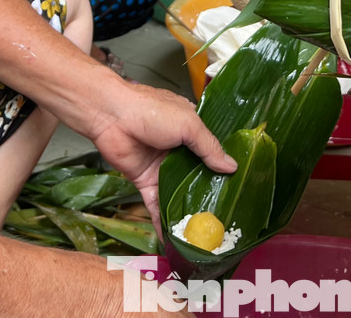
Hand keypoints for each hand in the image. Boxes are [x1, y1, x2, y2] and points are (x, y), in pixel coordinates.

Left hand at [79, 79, 235, 240]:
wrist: (111, 116)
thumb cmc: (151, 111)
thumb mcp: (188, 124)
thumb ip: (209, 147)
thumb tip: (232, 166)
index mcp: (191, 130)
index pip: (212, 151)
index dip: (224, 168)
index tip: (239, 187)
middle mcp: (178, 150)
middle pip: (198, 176)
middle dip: (209, 194)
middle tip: (226, 216)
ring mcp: (162, 167)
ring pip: (178, 193)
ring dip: (188, 210)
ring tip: (205, 232)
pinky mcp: (145, 181)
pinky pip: (156, 204)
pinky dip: (163, 220)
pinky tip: (173, 238)